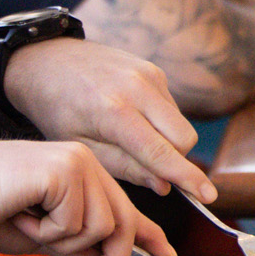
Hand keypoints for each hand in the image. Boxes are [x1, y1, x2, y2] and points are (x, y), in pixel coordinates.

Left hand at [0, 36, 211, 202]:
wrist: (45, 59)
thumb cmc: (56, 108)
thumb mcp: (80, 147)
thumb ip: (124, 168)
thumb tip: (164, 186)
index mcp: (114, 111)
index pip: (162, 153)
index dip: (187, 178)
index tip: (209, 196)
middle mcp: (138, 88)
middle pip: (184, 139)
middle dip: (175, 160)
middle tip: (147, 169)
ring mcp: (149, 74)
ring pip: (180, 124)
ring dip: (166, 141)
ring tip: (128, 139)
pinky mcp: (153, 70)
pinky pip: (171, 107)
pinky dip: (159, 122)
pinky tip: (130, 119)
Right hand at [0, 138, 171, 255]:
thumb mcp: (43, 234)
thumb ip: (78, 242)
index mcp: (82, 173)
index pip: (125, 207)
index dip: (149, 234)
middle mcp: (86, 161)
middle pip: (122, 224)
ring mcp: (78, 162)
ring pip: (101, 228)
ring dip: (61, 241)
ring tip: (28, 222)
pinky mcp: (66, 169)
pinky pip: (76, 224)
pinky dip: (47, 232)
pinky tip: (22, 213)